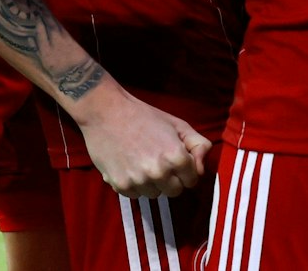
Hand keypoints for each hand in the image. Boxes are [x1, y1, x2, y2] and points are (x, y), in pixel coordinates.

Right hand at [74, 85, 211, 198]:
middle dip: (171, 179)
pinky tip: (129, 166)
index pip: (192, 180)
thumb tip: (201, 166)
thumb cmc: (143, 115)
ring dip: (152, 183)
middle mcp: (159, 172)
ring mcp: (139, 181)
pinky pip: (135, 195)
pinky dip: (134, 185)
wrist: (105, 112)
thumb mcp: (177, 124)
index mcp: (176, 157)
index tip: (176, 161)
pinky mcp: (121, 186)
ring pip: (155, 194)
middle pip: (175, 191)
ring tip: (142, 162)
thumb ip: (198, 144)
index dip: (186, 170)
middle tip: (159, 162)